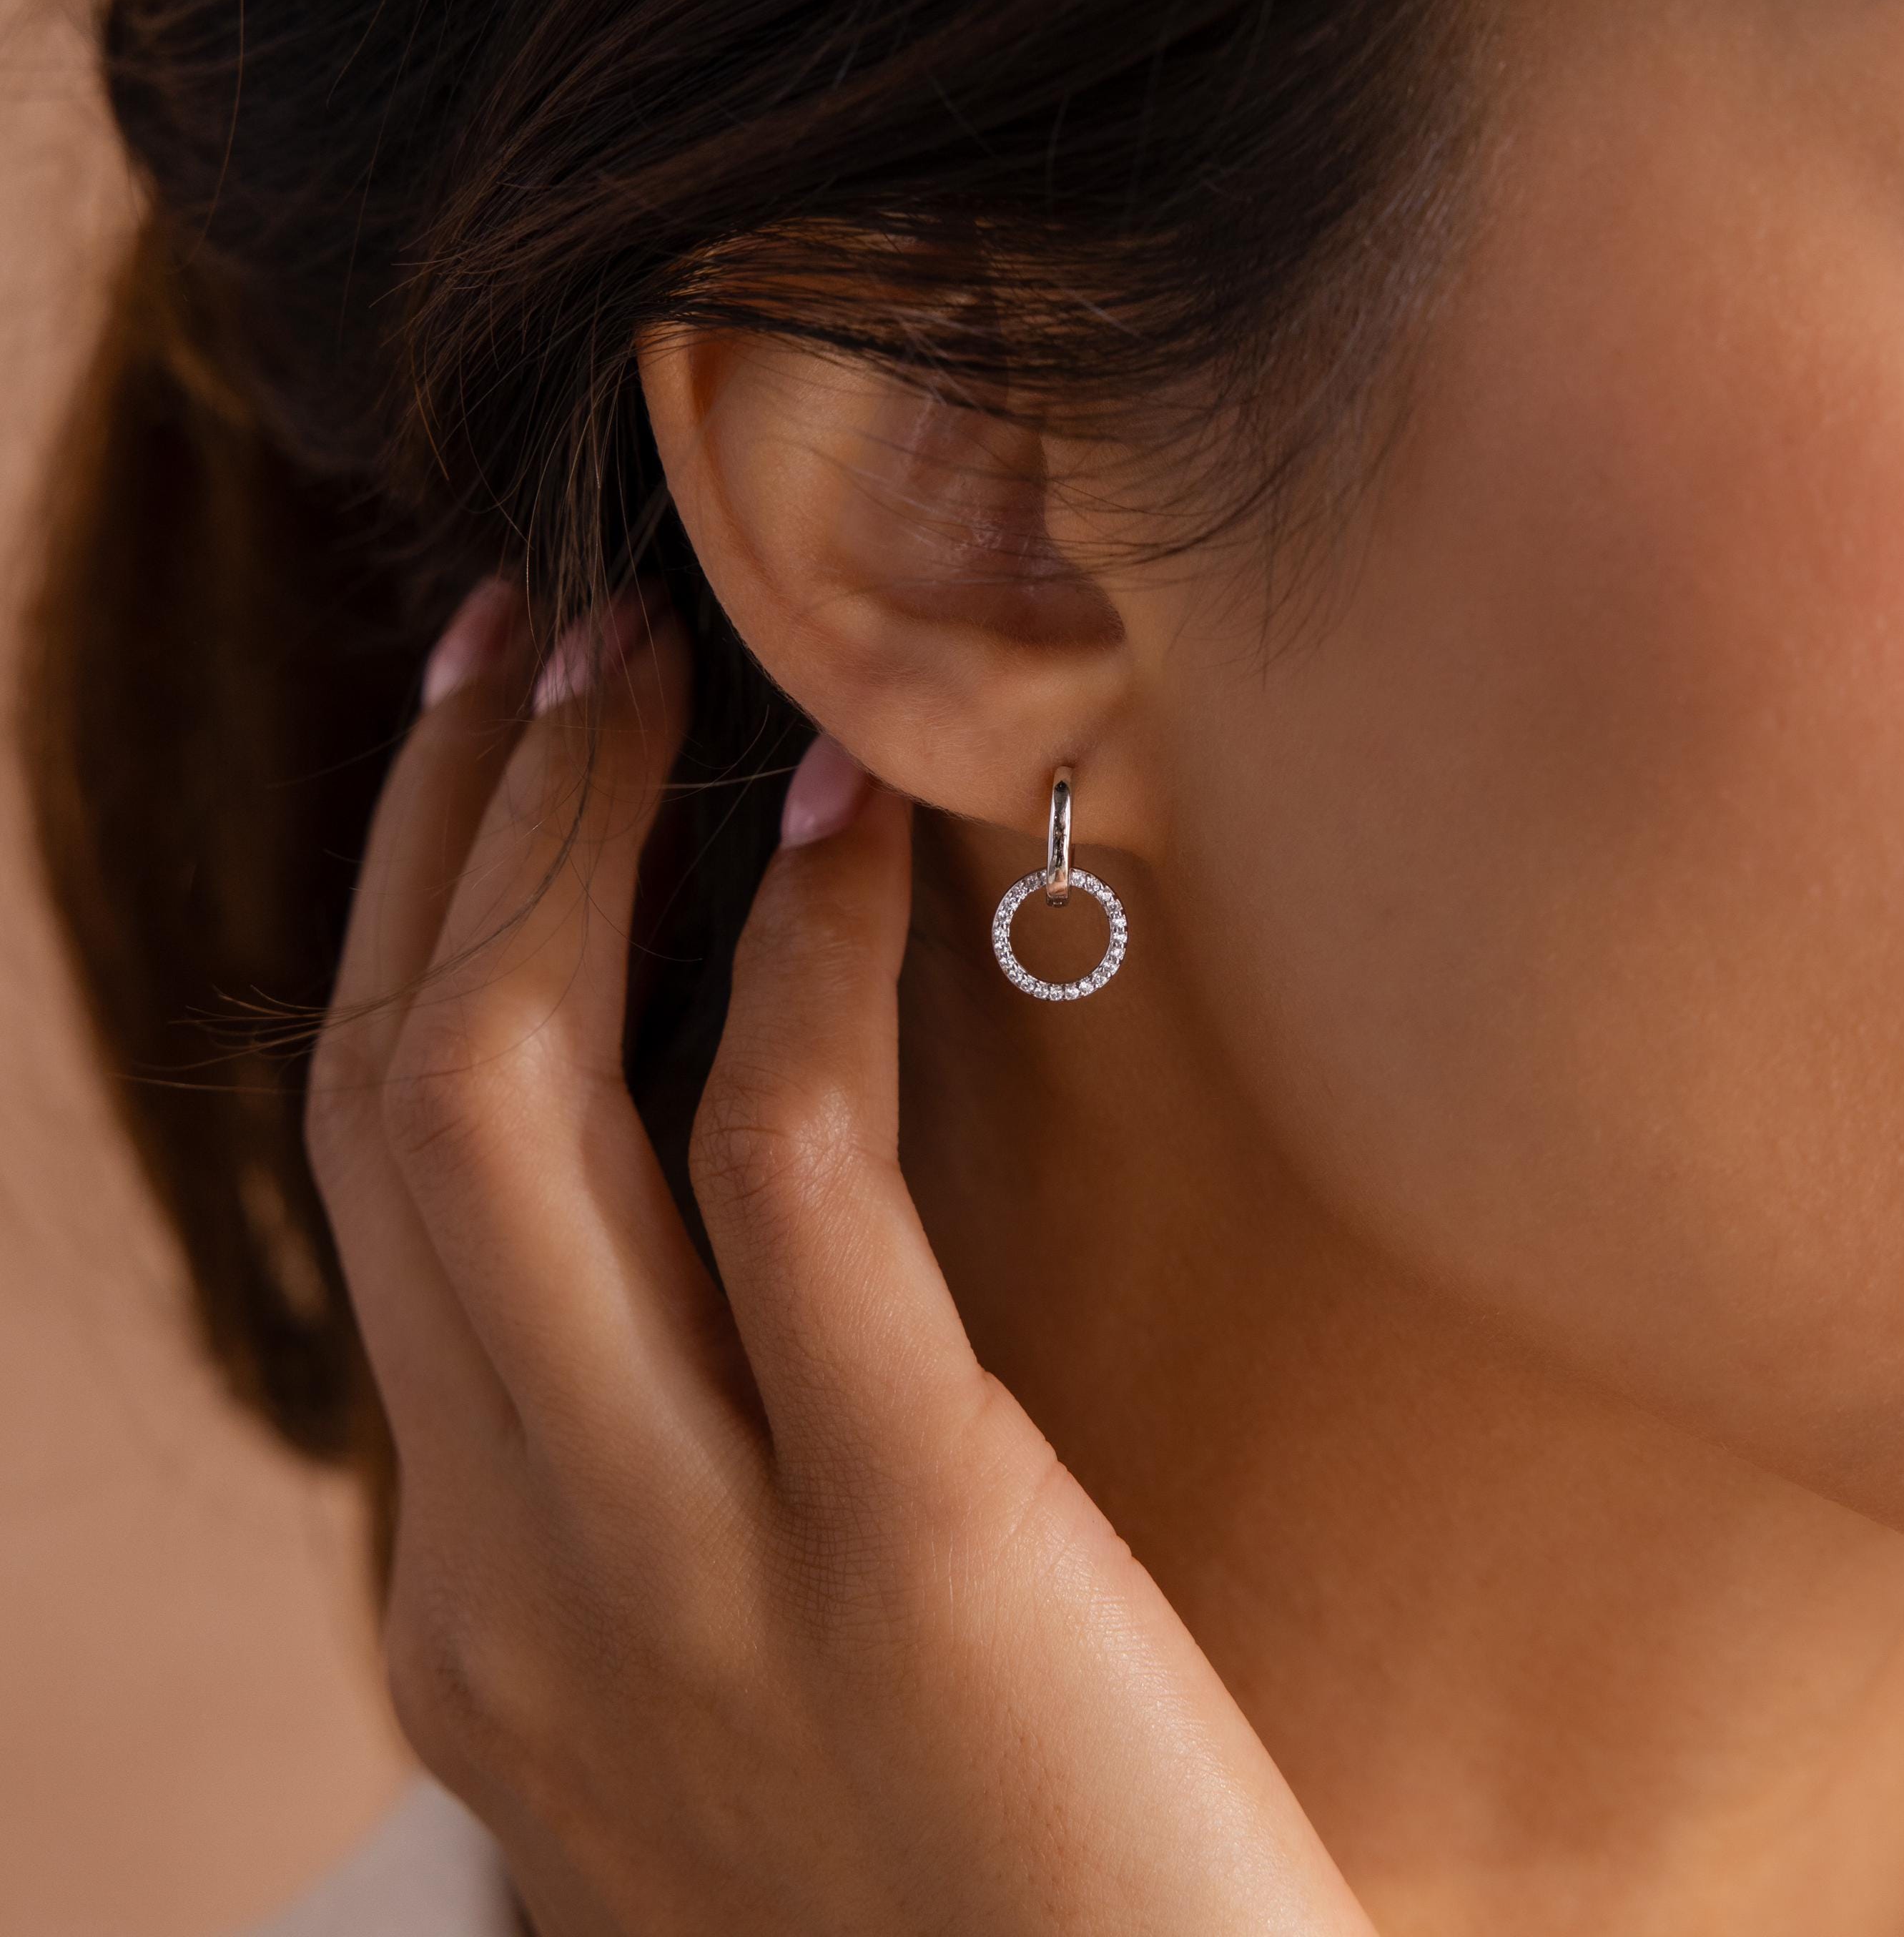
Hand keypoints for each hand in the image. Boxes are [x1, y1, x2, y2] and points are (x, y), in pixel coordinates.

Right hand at [304, 579, 1374, 1936]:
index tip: (482, 752)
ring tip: (654, 663)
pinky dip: (796, 968)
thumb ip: (683, 1479)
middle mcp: (522, 1578)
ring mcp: (686, 1573)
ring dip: (570, 843)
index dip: (410, 930)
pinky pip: (788, 1181)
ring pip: (514, 1115)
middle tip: (536, 632)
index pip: (374, 1195)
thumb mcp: (751, 1678)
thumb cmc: (988, 1881)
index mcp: (485, 1601)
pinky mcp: (908, 1549)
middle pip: (401, 1105)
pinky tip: (856, 822)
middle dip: (450, 833)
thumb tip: (717, 1231)